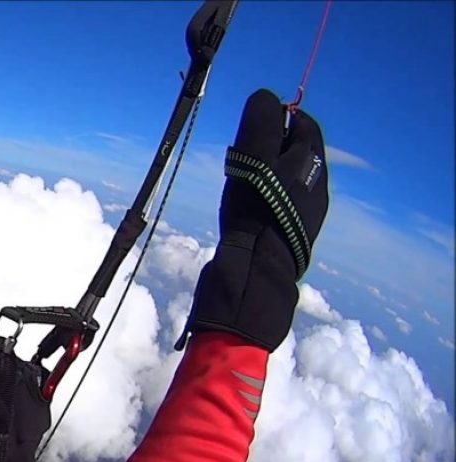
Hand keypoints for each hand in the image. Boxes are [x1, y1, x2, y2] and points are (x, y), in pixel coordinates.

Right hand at [220, 89, 328, 280]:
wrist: (258, 267)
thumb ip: (261, 120)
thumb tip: (266, 96)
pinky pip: (282, 204)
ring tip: (241, 180)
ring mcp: (308, 213)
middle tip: (243, 151)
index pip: (303, 123)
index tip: (254, 121)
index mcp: (314, 162)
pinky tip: (248, 208)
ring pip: (289, 179)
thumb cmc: (256, 206)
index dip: (280, 115)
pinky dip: (267, 197)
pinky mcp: (292, 235)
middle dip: (272, 145)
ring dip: (268, 173)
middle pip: (296, 152)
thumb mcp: (256, 154)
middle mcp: (319, 186)